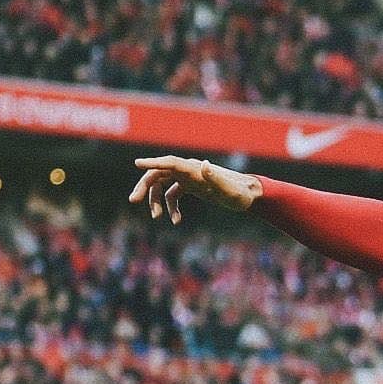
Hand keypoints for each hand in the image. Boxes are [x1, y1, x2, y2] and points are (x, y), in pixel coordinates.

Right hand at [128, 156, 261, 222]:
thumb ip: (216, 178)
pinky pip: (173, 194)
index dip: (152, 162)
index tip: (137, 164)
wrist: (248, 195)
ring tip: (156, 217)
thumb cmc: (240, 193)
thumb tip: (204, 165)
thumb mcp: (229, 190)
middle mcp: (188, 170)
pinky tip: (176, 221)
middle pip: (158, 173)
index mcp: (194, 169)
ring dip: (155, 200)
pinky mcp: (192, 187)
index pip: (169, 162)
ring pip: (162, 184)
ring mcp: (189, 178)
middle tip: (134, 200)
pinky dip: (171, 207)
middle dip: (145, 186)